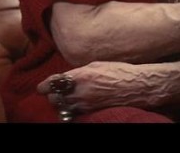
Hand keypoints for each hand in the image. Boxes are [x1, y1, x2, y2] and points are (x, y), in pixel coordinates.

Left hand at [37, 61, 158, 116]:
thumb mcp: (96, 65)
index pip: (54, 83)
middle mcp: (81, 92)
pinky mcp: (93, 112)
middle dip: (52, 95)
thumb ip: (78, 72)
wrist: (137, 86)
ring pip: (63, 108)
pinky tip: (73, 106)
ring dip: (60, 104)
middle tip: (52, 92)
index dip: (45, 86)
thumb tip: (66, 77)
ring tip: (62, 99)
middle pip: (55, 98)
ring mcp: (87, 104)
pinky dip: (70, 111)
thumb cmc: (118, 71)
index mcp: (81, 76)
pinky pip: (75, 114)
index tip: (41, 87)